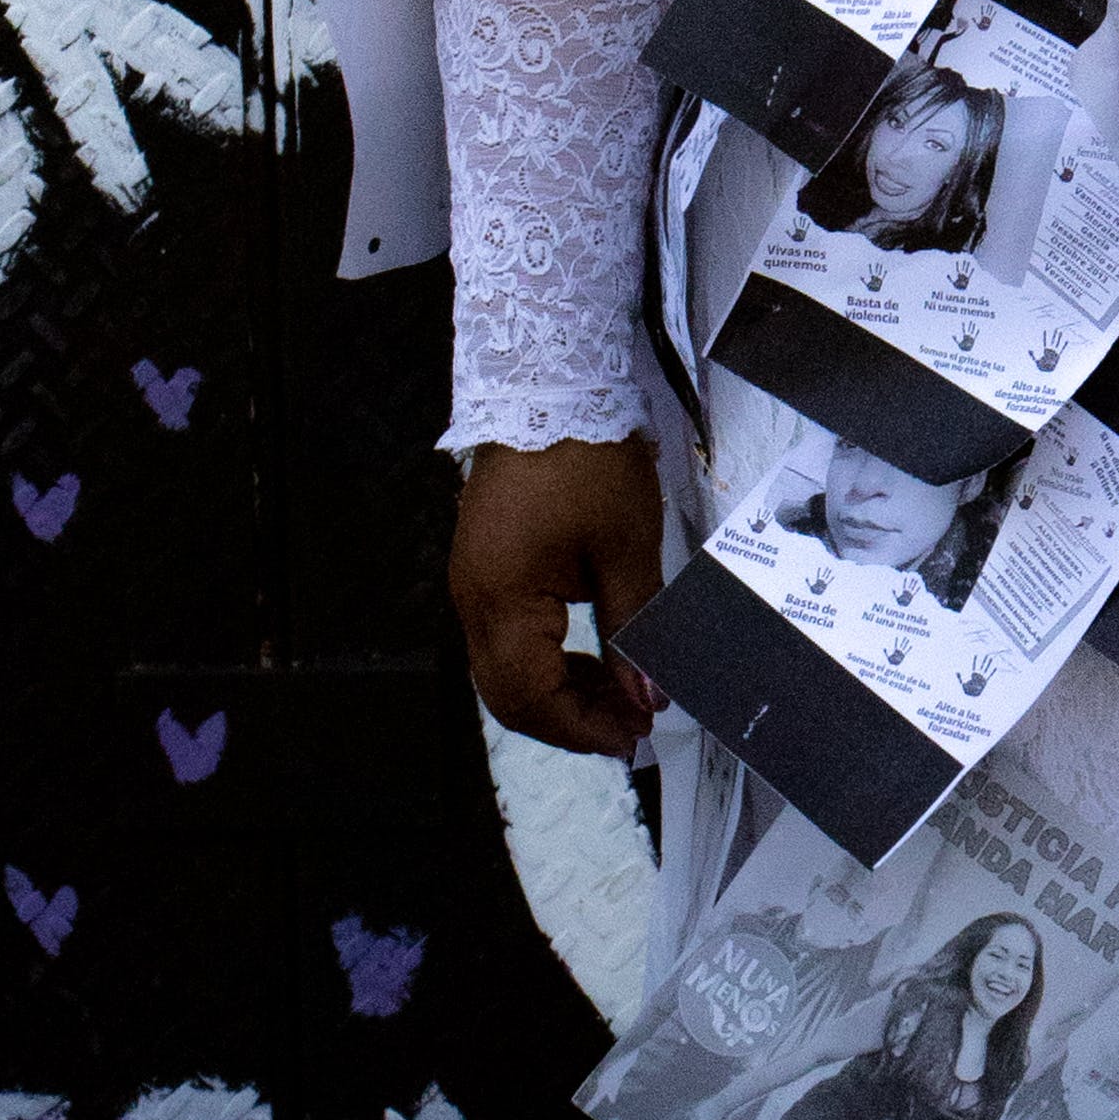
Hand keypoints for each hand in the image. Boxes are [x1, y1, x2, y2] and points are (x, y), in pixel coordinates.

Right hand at [452, 433, 665, 759]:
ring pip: (506, 669)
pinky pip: (508, 637)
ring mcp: (475, 582)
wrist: (549, 383)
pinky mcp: (487, 567)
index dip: (581, 728)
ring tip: (621, 696)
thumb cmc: (588, 458)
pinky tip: (594, 658)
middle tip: (630, 726)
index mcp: (501, 597)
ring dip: (560, 691)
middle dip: (569, 719)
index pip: (529, 695)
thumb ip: (633, 630)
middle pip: (508, 693)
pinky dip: (548, 659)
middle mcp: (473, 598)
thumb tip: (645, 697)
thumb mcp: (626, 548)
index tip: (633, 735)